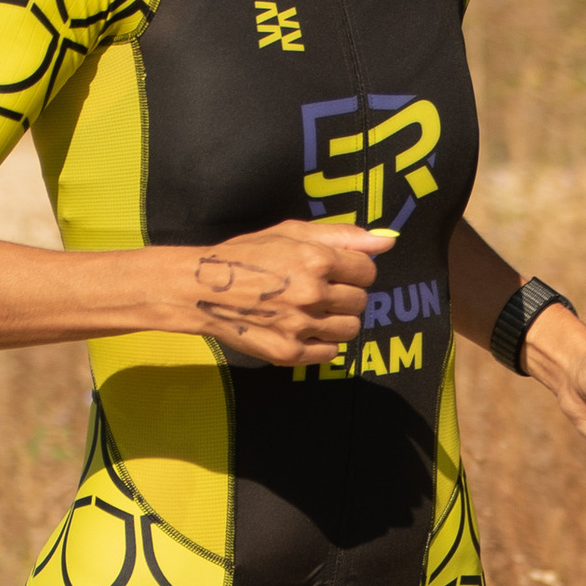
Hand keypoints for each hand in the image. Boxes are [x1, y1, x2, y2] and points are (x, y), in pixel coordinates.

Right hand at [187, 219, 392, 362]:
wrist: (200, 288)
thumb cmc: (246, 255)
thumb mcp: (291, 232)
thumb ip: (342, 236)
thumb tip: (386, 242)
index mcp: (315, 259)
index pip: (367, 271)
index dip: (354, 270)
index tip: (336, 271)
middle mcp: (311, 293)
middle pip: (360, 301)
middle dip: (345, 295)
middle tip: (319, 291)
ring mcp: (300, 327)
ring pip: (350, 329)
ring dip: (337, 320)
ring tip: (311, 311)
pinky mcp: (288, 354)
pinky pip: (330, 353)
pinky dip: (322, 343)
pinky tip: (302, 330)